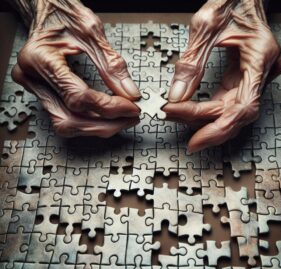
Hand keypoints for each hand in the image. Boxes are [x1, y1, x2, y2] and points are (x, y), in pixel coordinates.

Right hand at [12, 0, 139, 136]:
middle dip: (105, 125)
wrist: (46, 10)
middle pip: (70, 119)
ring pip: (66, 125)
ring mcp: (34, 88)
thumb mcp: (92, 33)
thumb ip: (112, 65)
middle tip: (129, 118)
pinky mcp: (42, 94)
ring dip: (97, 128)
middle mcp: (32, 78)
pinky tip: (105, 118)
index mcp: (41, 58)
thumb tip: (130, 94)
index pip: (78, 97)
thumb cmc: (64, 15)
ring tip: (121, 120)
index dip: (108, 107)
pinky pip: (65, 118)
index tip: (131, 107)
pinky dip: (89, 122)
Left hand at [164, 0, 280, 151]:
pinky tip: (187, 109)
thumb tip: (176, 96)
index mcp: (260, 57)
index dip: (218, 127)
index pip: (242, 107)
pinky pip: (225, 102)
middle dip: (203, 122)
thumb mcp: (206, 26)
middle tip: (173, 119)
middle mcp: (261, 72)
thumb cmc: (232, 0)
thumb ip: (191, 63)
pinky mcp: (242, 78)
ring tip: (175, 114)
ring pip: (230, 112)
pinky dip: (205, 109)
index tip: (193, 138)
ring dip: (202, 118)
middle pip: (235, 114)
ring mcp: (253, 77)